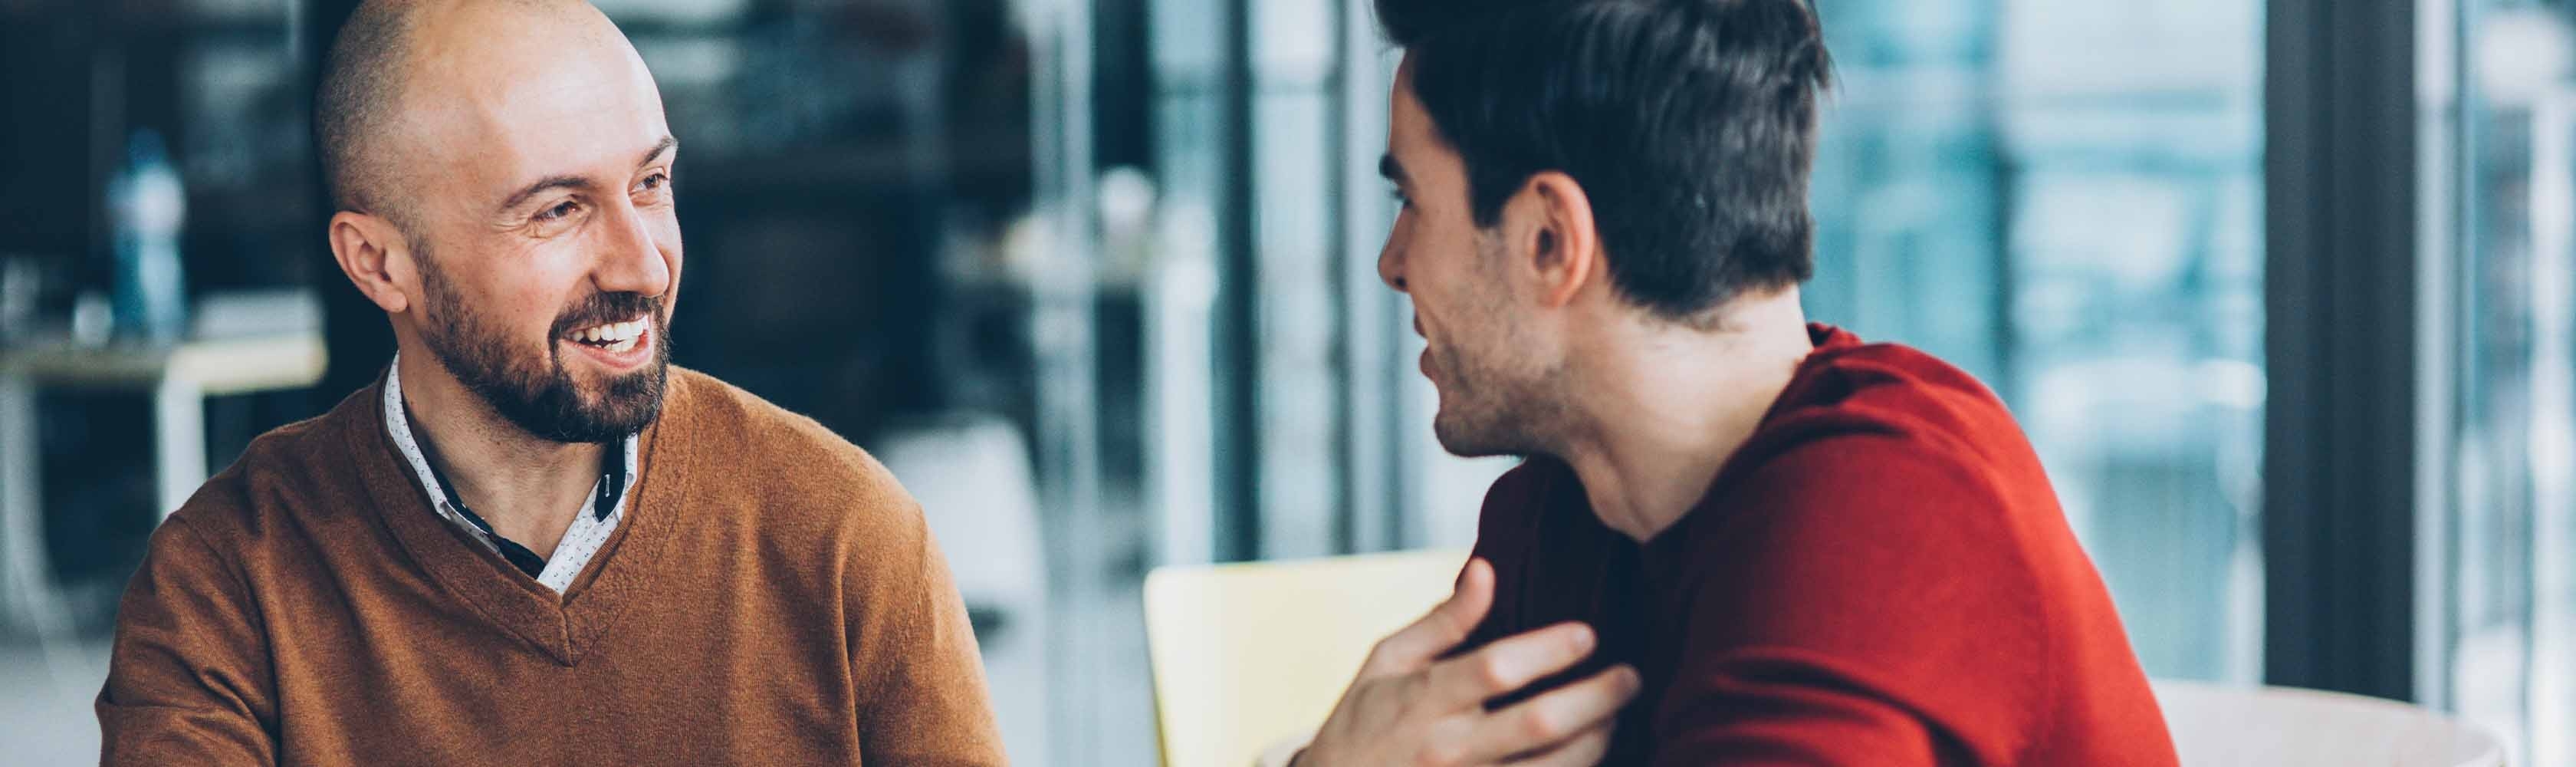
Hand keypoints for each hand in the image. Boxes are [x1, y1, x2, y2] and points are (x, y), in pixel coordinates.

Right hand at [1295, 558, 1640, 766]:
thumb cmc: (1365, 720)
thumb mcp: (1387, 660)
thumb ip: (1444, 621)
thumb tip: (1486, 569)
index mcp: (1424, 700)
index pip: (1495, 668)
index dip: (1548, 650)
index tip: (1588, 633)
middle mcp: (1450, 748)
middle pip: (1539, 725)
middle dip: (1596, 699)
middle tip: (1631, 677)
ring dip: (1597, 741)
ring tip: (1616, 714)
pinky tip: (1590, 750)